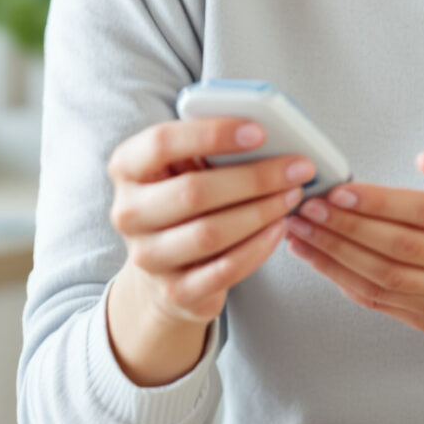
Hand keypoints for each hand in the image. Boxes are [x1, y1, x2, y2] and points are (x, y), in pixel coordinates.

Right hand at [105, 115, 305, 330]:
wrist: (163, 269)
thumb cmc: (183, 203)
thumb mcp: (183, 168)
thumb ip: (209, 149)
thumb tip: (267, 137)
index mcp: (126, 169)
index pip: (161, 142)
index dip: (211, 134)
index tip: (260, 131)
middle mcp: (128, 213)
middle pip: (194, 192)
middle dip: (254, 179)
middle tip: (296, 169)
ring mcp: (147, 257)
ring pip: (211, 233)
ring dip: (260, 212)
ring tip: (291, 196)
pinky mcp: (174, 291)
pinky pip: (224, 270)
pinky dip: (258, 248)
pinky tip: (279, 228)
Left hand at [284, 143, 423, 334]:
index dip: (380, 204)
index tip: (339, 191)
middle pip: (400, 249)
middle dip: (346, 228)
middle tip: (306, 208)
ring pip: (385, 279)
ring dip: (335, 256)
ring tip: (300, 231)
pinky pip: (381, 301)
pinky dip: (343, 280)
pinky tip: (317, 257)